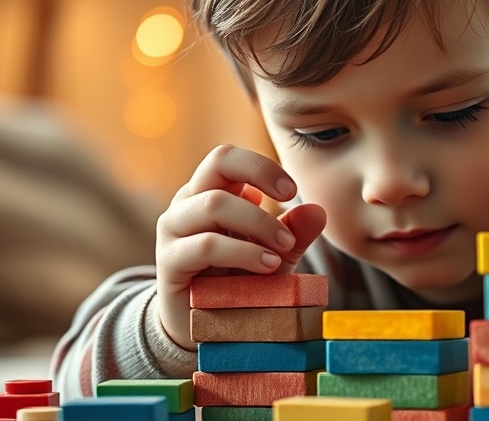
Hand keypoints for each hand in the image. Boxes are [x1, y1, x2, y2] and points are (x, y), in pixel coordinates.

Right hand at [155, 144, 325, 349]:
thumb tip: (318, 210)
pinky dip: (244, 253)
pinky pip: (207, 246)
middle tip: (290, 199)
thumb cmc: (239, 285)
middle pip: (218, 162)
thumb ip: (294, 235)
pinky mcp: (170, 262)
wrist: (206, 330)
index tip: (292, 190)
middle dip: (261, 174)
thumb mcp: (275, 258)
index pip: (229, 158)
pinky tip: (268, 266)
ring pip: (215, 204)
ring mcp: (174, 230)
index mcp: (211, 194)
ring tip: (283, 249)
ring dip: (258, 223)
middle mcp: (189, 204)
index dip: (261, 165)